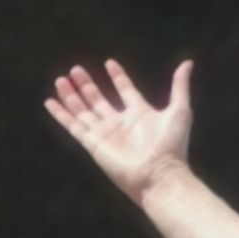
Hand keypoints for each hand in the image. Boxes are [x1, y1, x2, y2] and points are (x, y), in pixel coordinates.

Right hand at [45, 55, 194, 201]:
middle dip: (87, 85)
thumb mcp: (179, 109)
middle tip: (75, 69)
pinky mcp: (93, 144)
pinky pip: (73, 126)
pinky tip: (50, 102)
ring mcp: (105, 133)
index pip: (124, 90)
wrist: (159, 174)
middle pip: (98, 99)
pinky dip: (61, 114)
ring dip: (71, 96)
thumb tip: (188, 63)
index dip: (117, 77)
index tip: (109, 63)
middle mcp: (119, 123)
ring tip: (60, 79)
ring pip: (83, 110)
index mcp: (139, 113)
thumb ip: (179, 85)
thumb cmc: (171, 146)